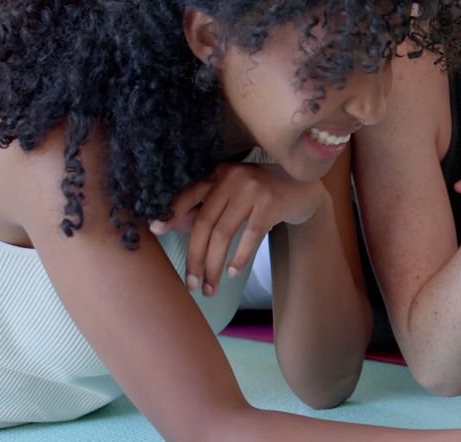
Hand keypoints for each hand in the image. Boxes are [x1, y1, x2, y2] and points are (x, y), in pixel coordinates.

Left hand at [149, 163, 331, 295]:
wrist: (305, 189)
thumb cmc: (263, 195)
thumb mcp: (234, 196)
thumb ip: (209, 207)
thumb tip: (177, 225)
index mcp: (220, 173)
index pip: (190, 194)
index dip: (172, 212)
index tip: (155, 230)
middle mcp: (233, 178)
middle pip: (205, 222)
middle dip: (195, 257)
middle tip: (191, 284)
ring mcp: (253, 190)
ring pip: (224, 233)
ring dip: (214, 264)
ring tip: (210, 286)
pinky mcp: (272, 203)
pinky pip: (250, 235)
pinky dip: (239, 257)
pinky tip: (232, 272)